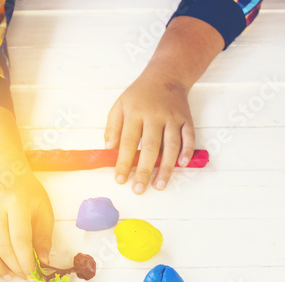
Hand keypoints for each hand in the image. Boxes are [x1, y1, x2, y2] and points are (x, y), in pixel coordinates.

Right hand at [0, 172, 53, 280]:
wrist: (4, 171)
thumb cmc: (26, 192)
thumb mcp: (42, 209)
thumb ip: (43, 236)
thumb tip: (43, 262)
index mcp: (16, 203)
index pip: (19, 239)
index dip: (26, 261)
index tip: (32, 275)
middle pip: (1, 246)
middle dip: (14, 266)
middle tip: (23, 276)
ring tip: (7, 274)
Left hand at [104, 69, 195, 193]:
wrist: (166, 75)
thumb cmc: (139, 95)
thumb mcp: (119, 105)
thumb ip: (112, 126)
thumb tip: (109, 148)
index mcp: (135, 113)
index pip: (128, 141)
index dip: (123, 162)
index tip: (120, 179)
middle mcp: (155, 116)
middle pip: (149, 147)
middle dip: (143, 170)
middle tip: (139, 189)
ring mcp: (173, 117)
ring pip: (171, 145)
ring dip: (166, 167)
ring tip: (159, 185)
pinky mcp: (187, 119)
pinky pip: (189, 137)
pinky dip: (187, 151)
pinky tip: (181, 165)